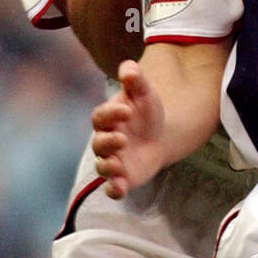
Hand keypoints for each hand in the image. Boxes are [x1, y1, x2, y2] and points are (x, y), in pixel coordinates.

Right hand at [91, 60, 166, 197]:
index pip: (100, 116)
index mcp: (108, 118)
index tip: (127, 110)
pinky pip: (112, 187)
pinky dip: (114, 189)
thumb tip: (129, 67)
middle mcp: (106, 141)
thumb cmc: (146, 111)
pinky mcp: (123, 178)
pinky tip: (120, 189)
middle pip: (98, 144)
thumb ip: (136, 79)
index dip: (110, 114)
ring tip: (118, 165)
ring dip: (107, 168)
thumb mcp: (144, 92)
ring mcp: (113, 161)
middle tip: (123, 139)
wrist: (160, 135)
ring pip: (102, 167)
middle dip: (107, 143)